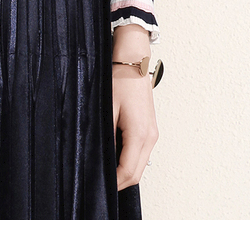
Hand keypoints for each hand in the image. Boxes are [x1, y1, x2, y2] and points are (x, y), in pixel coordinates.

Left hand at [111, 25, 158, 189]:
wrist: (133, 62)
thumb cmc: (119, 80)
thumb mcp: (106, 110)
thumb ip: (104, 137)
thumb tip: (97, 158)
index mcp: (140, 134)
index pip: (128, 171)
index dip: (113, 183)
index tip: (98, 187)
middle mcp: (150, 137)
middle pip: (136, 174)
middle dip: (119, 182)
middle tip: (99, 184)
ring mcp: (152, 134)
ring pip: (140, 165)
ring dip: (124, 172)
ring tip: (104, 171)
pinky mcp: (150, 129)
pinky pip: (141, 154)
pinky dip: (128, 160)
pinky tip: (113, 156)